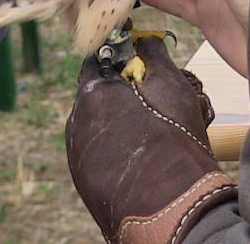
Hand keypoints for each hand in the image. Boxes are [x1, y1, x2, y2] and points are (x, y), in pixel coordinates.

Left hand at [66, 37, 236, 243]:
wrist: (171, 207)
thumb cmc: (174, 141)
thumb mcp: (171, 85)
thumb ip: (153, 55)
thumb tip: (144, 42)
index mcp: (92, 93)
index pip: (96, 61)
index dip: (118, 57)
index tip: (135, 59)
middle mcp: (76, 122)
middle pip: (96, 95)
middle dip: (120, 92)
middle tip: (150, 98)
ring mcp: (77, 155)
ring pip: (97, 126)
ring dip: (118, 122)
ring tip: (150, 132)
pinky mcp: (85, 181)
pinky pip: (98, 153)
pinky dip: (115, 149)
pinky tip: (141, 156)